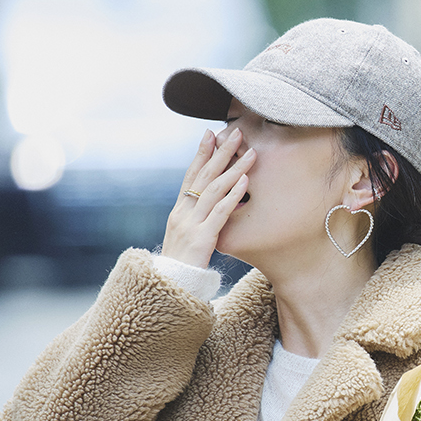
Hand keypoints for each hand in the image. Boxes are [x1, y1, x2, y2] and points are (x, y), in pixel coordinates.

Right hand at [162, 128, 255, 269]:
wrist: (170, 288)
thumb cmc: (182, 265)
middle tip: (235, 132)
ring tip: (250, 153)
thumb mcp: (187, 237)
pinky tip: (245, 182)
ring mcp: (191, 224)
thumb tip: (215, 205)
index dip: (201, 153)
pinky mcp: (202, 239)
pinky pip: (219, 213)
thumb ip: (198, 220)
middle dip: (220, 152)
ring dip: (233, 169)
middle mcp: (183, 213)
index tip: (210, 133)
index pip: (191, 175)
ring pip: (214, 190)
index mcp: (179, 211)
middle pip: (203, 176)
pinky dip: (233, 196)